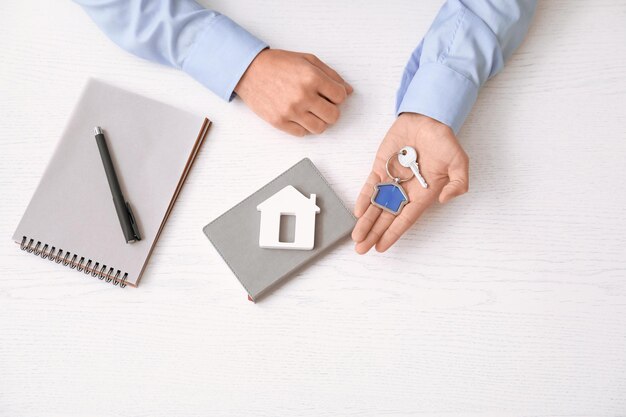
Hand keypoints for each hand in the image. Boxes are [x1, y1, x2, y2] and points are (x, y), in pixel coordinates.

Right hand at [234, 49, 352, 136]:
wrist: (248, 71)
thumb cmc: (278, 64)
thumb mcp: (307, 60)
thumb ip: (331, 75)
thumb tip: (348, 91)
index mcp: (312, 78)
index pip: (340, 97)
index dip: (337, 96)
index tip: (330, 94)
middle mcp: (303, 96)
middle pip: (334, 116)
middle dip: (331, 110)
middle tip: (322, 105)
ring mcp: (291, 111)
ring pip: (320, 128)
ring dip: (319, 121)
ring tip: (311, 112)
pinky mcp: (280, 122)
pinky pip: (302, 133)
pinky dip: (303, 127)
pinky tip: (298, 116)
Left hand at [352, 113, 469, 253]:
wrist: (427, 118)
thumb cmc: (444, 141)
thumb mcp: (459, 162)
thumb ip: (458, 182)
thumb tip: (445, 199)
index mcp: (423, 194)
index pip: (406, 219)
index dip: (393, 233)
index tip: (381, 246)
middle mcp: (406, 191)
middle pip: (387, 217)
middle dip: (374, 233)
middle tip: (362, 249)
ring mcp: (392, 180)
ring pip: (376, 205)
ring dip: (366, 221)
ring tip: (357, 237)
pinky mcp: (381, 167)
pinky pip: (371, 186)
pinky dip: (364, 198)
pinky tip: (358, 211)